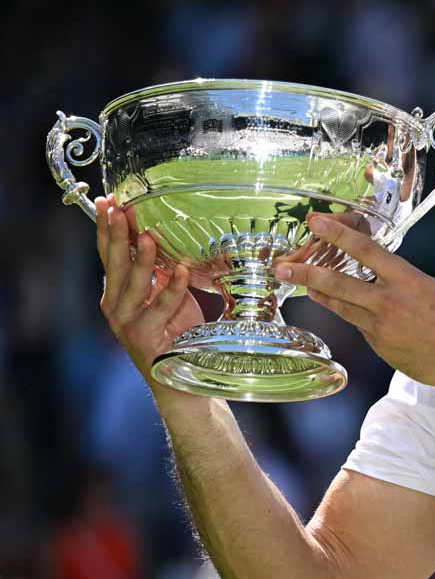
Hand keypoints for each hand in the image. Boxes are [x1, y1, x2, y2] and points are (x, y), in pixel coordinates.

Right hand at [95, 196, 203, 385]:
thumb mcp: (170, 294)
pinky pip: (160, 306)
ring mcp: (126, 322)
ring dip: (142, 258)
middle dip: (116, 234)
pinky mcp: (143, 335)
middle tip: (118, 210)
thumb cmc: (178, 331)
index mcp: (116, 291)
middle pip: (114, 263)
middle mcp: (115, 305)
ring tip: (150, 236)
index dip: (106, 228)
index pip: (108, 254)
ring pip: (132, 284)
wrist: (182, 376)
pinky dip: (173, 288)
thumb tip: (169, 236)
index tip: (108, 202)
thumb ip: (163, 271)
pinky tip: (183, 271)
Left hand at [275, 215, 434, 399]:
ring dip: (321, 294)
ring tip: (303, 286)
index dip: (337, 234)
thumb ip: (400, 282)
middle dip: (306, 274)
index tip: (316, 221)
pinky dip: (357, 318)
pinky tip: (359, 315)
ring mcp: (382, 328)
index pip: (366, 250)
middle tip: (282, 267)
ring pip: (343, 307)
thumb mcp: (431, 289)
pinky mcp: (380, 347)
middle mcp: (390, 303)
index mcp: (409, 280)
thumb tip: (376, 277)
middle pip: (339, 283)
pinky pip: (361, 327)